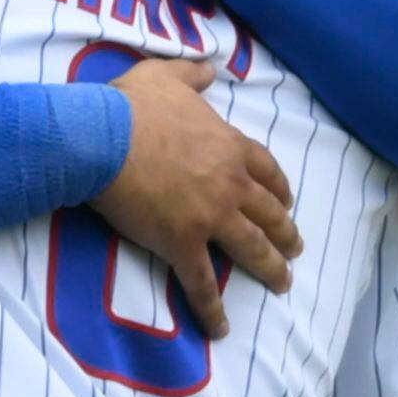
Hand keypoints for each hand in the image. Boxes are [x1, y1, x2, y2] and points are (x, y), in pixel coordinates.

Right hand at [91, 57, 300, 339]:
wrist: (101, 137)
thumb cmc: (129, 106)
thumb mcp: (164, 76)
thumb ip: (191, 75)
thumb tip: (209, 68)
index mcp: (228, 146)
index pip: (267, 170)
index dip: (280, 189)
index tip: (287, 201)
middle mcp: (230, 184)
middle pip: (270, 213)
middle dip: (286, 233)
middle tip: (296, 248)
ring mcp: (210, 217)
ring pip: (251, 249)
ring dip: (270, 268)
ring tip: (282, 283)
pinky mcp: (183, 244)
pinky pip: (203, 283)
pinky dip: (214, 309)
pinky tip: (222, 328)